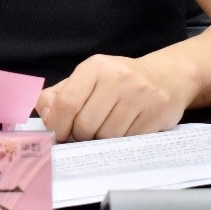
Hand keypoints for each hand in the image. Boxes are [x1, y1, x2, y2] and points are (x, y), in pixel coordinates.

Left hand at [36, 54, 191, 140]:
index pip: (66, 103)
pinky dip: (122, 142)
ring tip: (107, 128)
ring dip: (101, 140)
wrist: (166, 77)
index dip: (57, 126)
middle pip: (85, 125)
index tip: (58, 135)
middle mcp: (117, 78)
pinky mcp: (156, 113)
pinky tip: (126, 129)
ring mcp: (139, 95)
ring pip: (106, 137)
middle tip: (86, 133)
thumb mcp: (87, 78)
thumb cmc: (119, 81)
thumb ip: (60, 95)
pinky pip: (127, 141)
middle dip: (81, 136)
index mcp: (95, 67)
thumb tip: (44, 113)